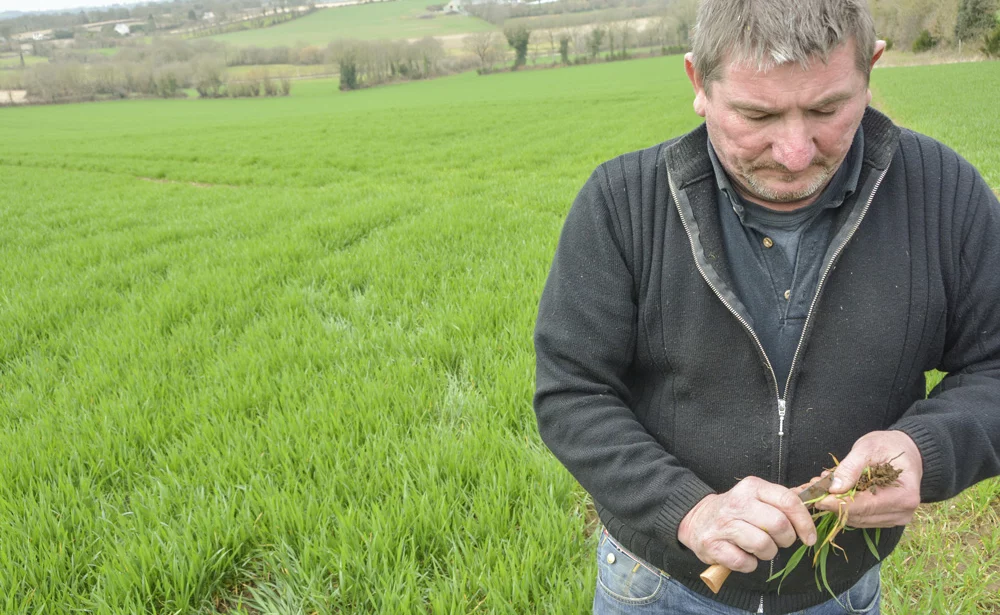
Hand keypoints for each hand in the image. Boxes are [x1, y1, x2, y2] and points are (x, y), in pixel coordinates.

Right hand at [678, 477, 817, 572]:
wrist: (696, 519)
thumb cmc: (735, 511)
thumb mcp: (756, 497)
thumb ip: (781, 501)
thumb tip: (812, 508)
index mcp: (752, 487)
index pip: (788, 500)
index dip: (805, 522)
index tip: (809, 537)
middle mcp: (737, 502)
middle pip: (779, 524)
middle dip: (786, 540)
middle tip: (779, 542)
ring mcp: (723, 524)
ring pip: (763, 545)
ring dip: (767, 553)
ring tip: (759, 548)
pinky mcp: (712, 545)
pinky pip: (744, 562)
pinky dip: (749, 565)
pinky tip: (744, 556)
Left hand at [814, 430, 922, 527]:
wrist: (905, 451)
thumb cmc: (889, 446)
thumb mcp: (869, 448)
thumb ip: (851, 467)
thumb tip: (834, 488)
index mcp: (905, 496)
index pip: (866, 506)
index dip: (838, 504)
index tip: (815, 498)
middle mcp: (902, 513)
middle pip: (860, 515)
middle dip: (832, 503)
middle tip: (812, 488)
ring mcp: (895, 518)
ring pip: (857, 519)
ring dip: (836, 505)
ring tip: (821, 486)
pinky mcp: (885, 518)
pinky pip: (860, 517)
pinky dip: (844, 506)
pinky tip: (833, 490)